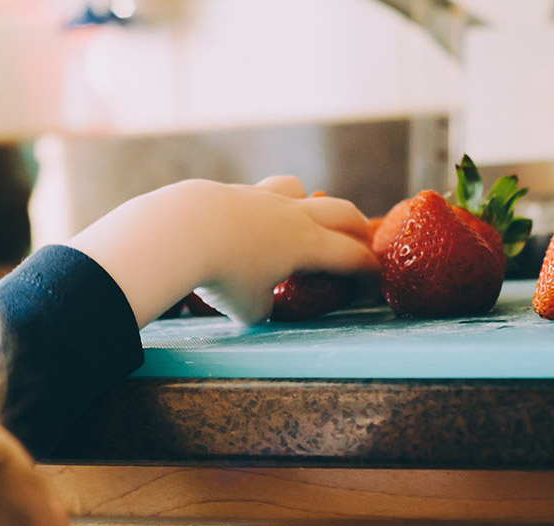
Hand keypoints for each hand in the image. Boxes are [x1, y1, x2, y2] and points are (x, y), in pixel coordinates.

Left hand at [67, 176, 377, 325]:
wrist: (180, 232)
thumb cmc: (222, 276)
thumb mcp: (249, 309)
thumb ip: (263, 306)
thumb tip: (260, 302)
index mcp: (308, 245)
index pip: (353, 256)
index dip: (369, 273)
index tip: (373, 285)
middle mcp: (292, 215)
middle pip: (341, 211)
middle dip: (357, 228)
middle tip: (361, 243)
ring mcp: (261, 197)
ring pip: (298, 189)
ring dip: (309, 203)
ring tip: (302, 221)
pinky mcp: (231, 192)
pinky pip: (258, 194)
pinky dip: (263, 209)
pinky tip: (246, 225)